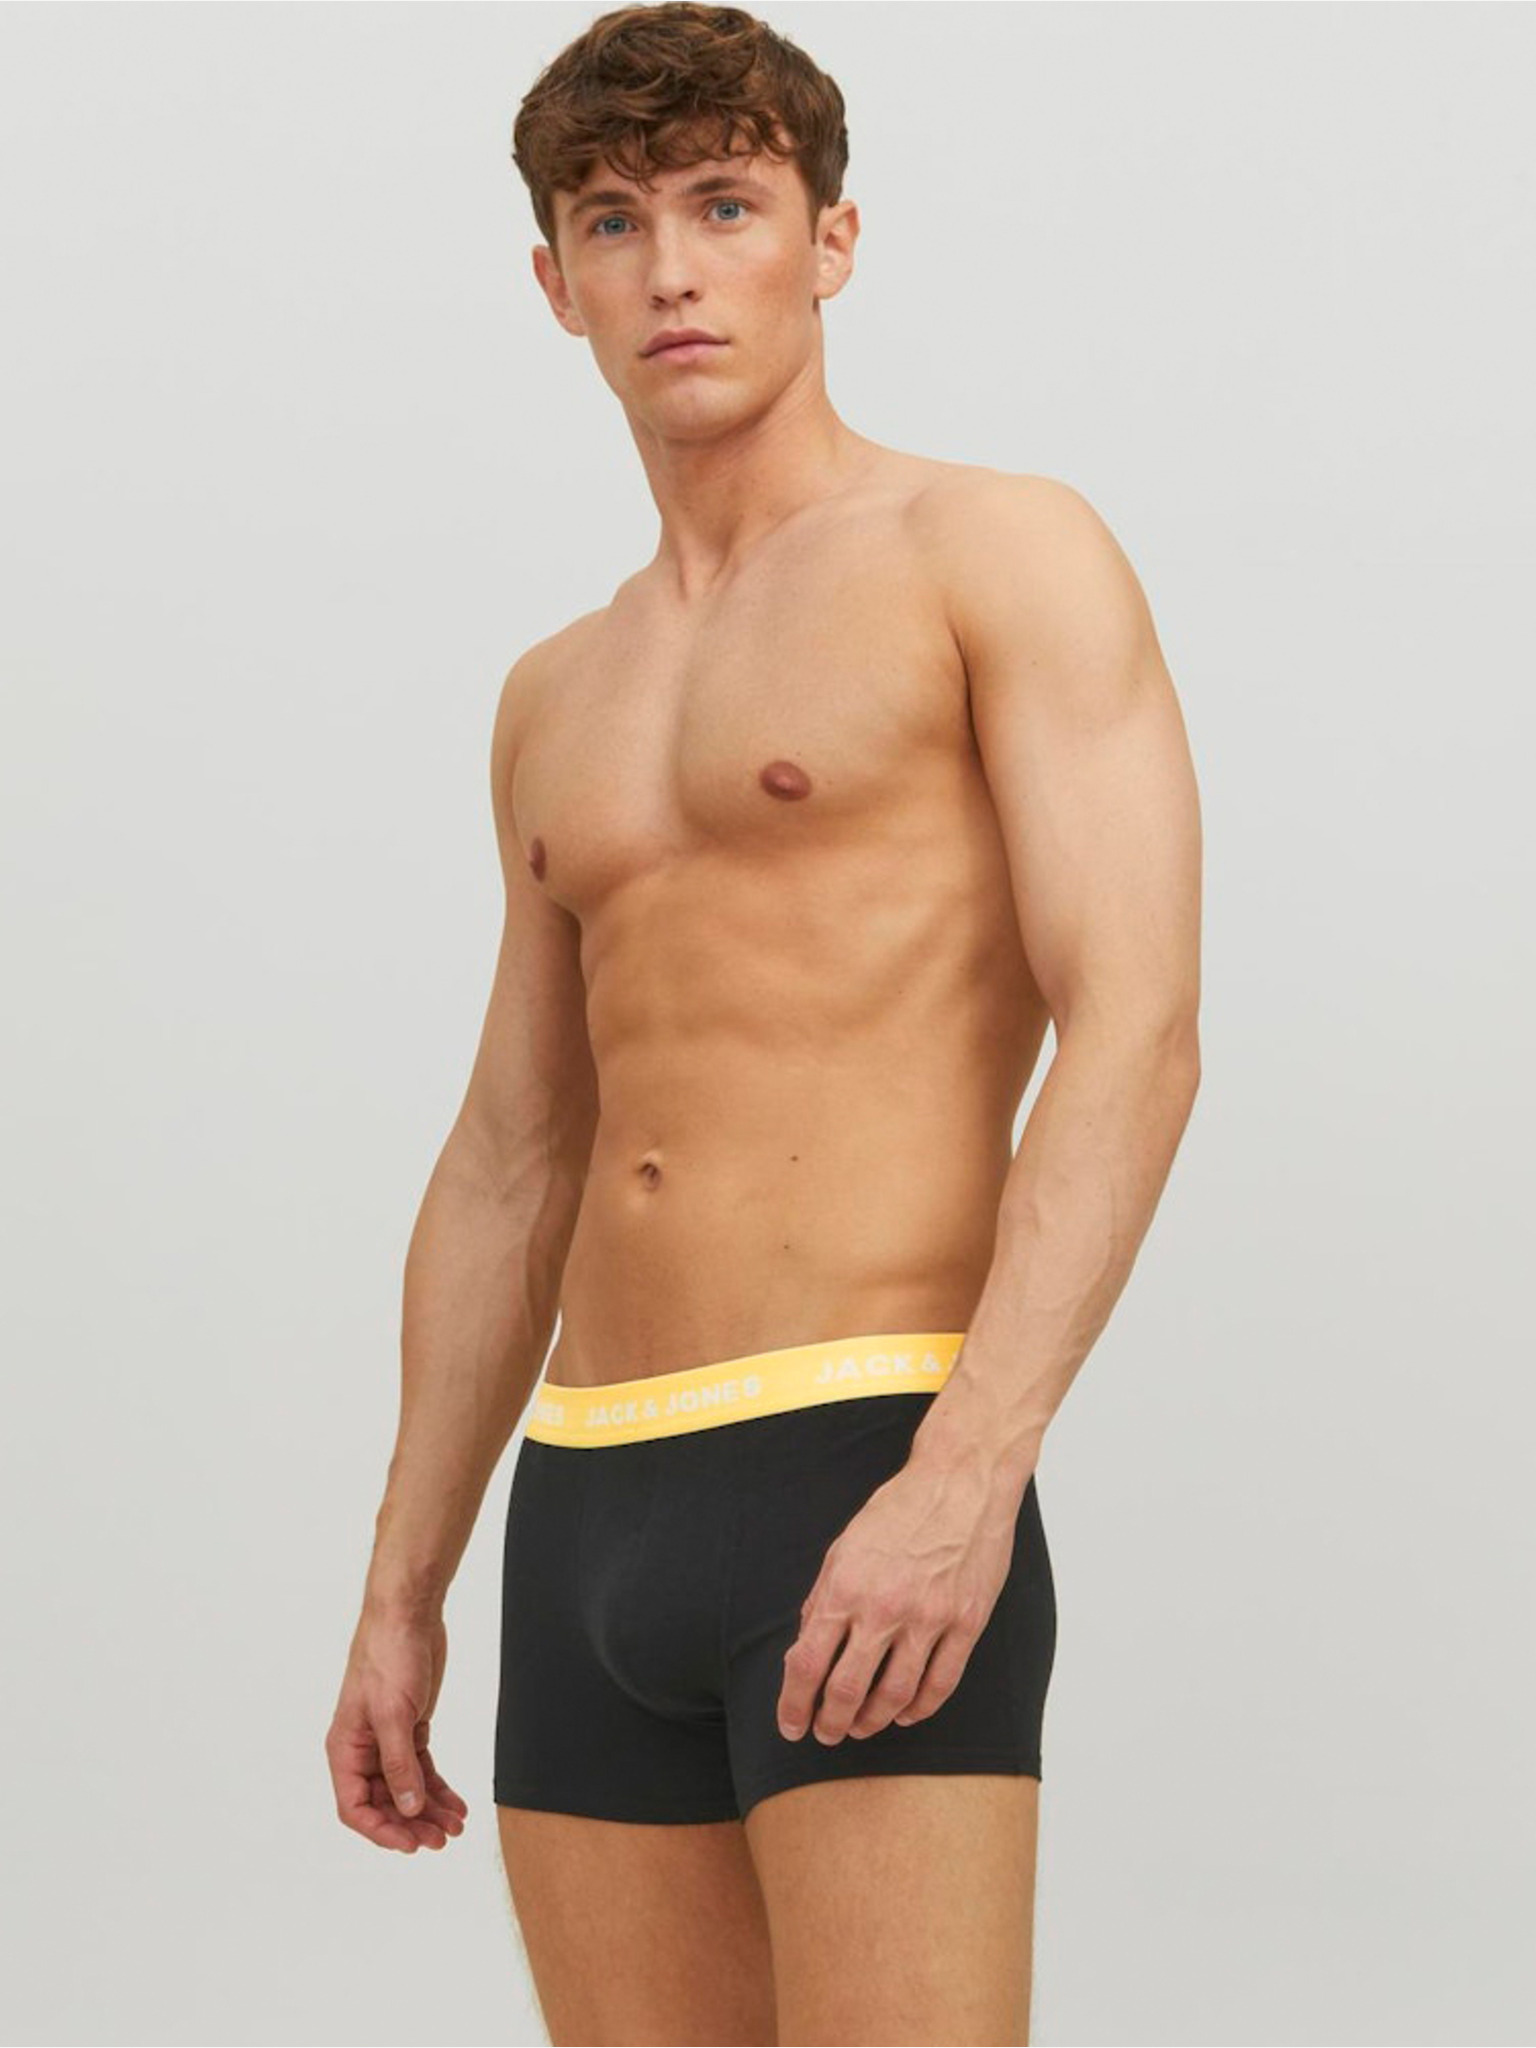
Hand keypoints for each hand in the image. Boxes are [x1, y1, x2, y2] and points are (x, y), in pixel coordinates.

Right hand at [326, 1609, 467, 1851]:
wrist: (408, 1616)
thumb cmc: (389, 1656)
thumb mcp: (393, 1714)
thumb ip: (399, 1765)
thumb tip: (408, 1808)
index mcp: (345, 1748)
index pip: (355, 1807)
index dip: (381, 1830)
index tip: (410, 1843)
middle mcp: (362, 1749)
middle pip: (383, 1803)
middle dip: (412, 1823)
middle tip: (441, 1839)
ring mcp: (387, 1739)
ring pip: (405, 1789)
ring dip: (428, 1810)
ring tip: (455, 1826)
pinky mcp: (410, 1728)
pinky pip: (421, 1769)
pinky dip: (437, 1788)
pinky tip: (455, 1803)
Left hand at [776, 1455, 1023, 1744]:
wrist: (960, 1480)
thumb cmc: (899, 1509)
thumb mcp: (844, 1546)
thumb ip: (823, 1598)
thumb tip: (806, 1647)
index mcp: (845, 1587)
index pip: (808, 1664)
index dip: (794, 1705)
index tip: (791, 1724)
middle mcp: (884, 1608)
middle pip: (847, 1691)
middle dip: (830, 1723)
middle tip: (826, 1733)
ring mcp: (929, 1618)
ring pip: (894, 1696)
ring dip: (872, 1722)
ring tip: (861, 1728)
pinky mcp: (966, 1623)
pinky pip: (939, 1683)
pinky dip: (918, 1708)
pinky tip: (905, 1714)